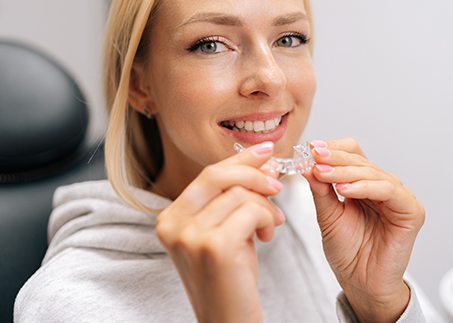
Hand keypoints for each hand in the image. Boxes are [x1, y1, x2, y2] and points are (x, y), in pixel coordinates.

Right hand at [156, 142, 284, 322]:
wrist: (229, 322)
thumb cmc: (230, 278)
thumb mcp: (226, 230)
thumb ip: (235, 197)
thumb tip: (263, 162)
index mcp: (170, 218)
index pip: (207, 174)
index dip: (239, 159)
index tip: (264, 151)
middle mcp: (172, 224)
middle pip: (218, 175)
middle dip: (254, 174)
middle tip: (277, 184)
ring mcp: (189, 235)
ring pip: (240, 194)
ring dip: (266, 206)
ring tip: (272, 225)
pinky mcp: (213, 245)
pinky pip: (252, 211)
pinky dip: (267, 219)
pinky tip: (267, 237)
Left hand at [303, 138, 424, 322]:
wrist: (360, 283)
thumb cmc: (348, 251)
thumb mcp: (327, 215)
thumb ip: (320, 189)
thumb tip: (307, 163)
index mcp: (364, 183)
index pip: (352, 153)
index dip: (333, 149)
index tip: (310, 149)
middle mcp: (382, 186)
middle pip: (360, 160)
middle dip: (334, 158)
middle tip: (314, 157)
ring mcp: (398, 197)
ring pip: (372, 172)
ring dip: (345, 171)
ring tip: (323, 173)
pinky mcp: (411, 211)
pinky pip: (388, 191)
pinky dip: (365, 187)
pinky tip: (345, 189)